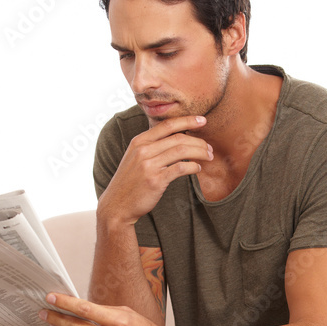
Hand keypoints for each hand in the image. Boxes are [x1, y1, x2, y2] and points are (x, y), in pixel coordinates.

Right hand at [98, 114, 212, 225]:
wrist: (117, 205)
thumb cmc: (130, 182)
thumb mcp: (135, 158)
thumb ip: (151, 146)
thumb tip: (174, 138)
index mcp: (139, 141)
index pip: (167, 125)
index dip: (187, 120)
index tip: (202, 120)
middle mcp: (143, 150)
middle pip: (178, 138)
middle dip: (198, 141)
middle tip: (209, 148)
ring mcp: (149, 165)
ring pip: (182, 151)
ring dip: (199, 153)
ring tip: (208, 157)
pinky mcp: (156, 180)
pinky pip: (181, 168)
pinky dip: (193, 167)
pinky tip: (198, 169)